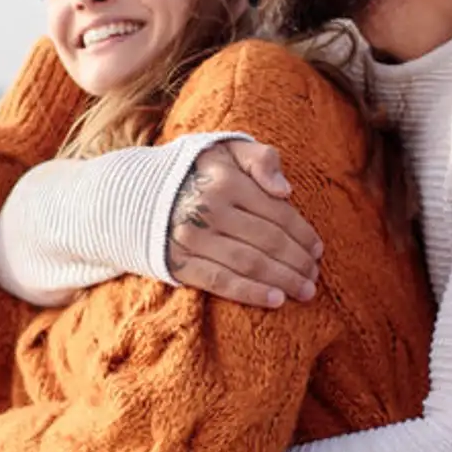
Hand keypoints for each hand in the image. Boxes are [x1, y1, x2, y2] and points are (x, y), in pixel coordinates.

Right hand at [166, 140, 323, 307]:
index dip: (303, 234)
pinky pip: (222, 282)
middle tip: (314, 275)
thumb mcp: (225, 150)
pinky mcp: (179, 263)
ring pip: (250, 263)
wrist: (133, 196)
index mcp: (226, 181)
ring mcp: (193, 239)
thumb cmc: (193, 173)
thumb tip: (286, 191)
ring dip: (283, 280)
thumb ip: (260, 159)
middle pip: (268, 241)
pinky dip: (251, 293)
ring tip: (305, 291)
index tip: (318, 250)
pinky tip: (276, 301)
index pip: (277, 213)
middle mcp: (209, 210)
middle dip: (298, 261)